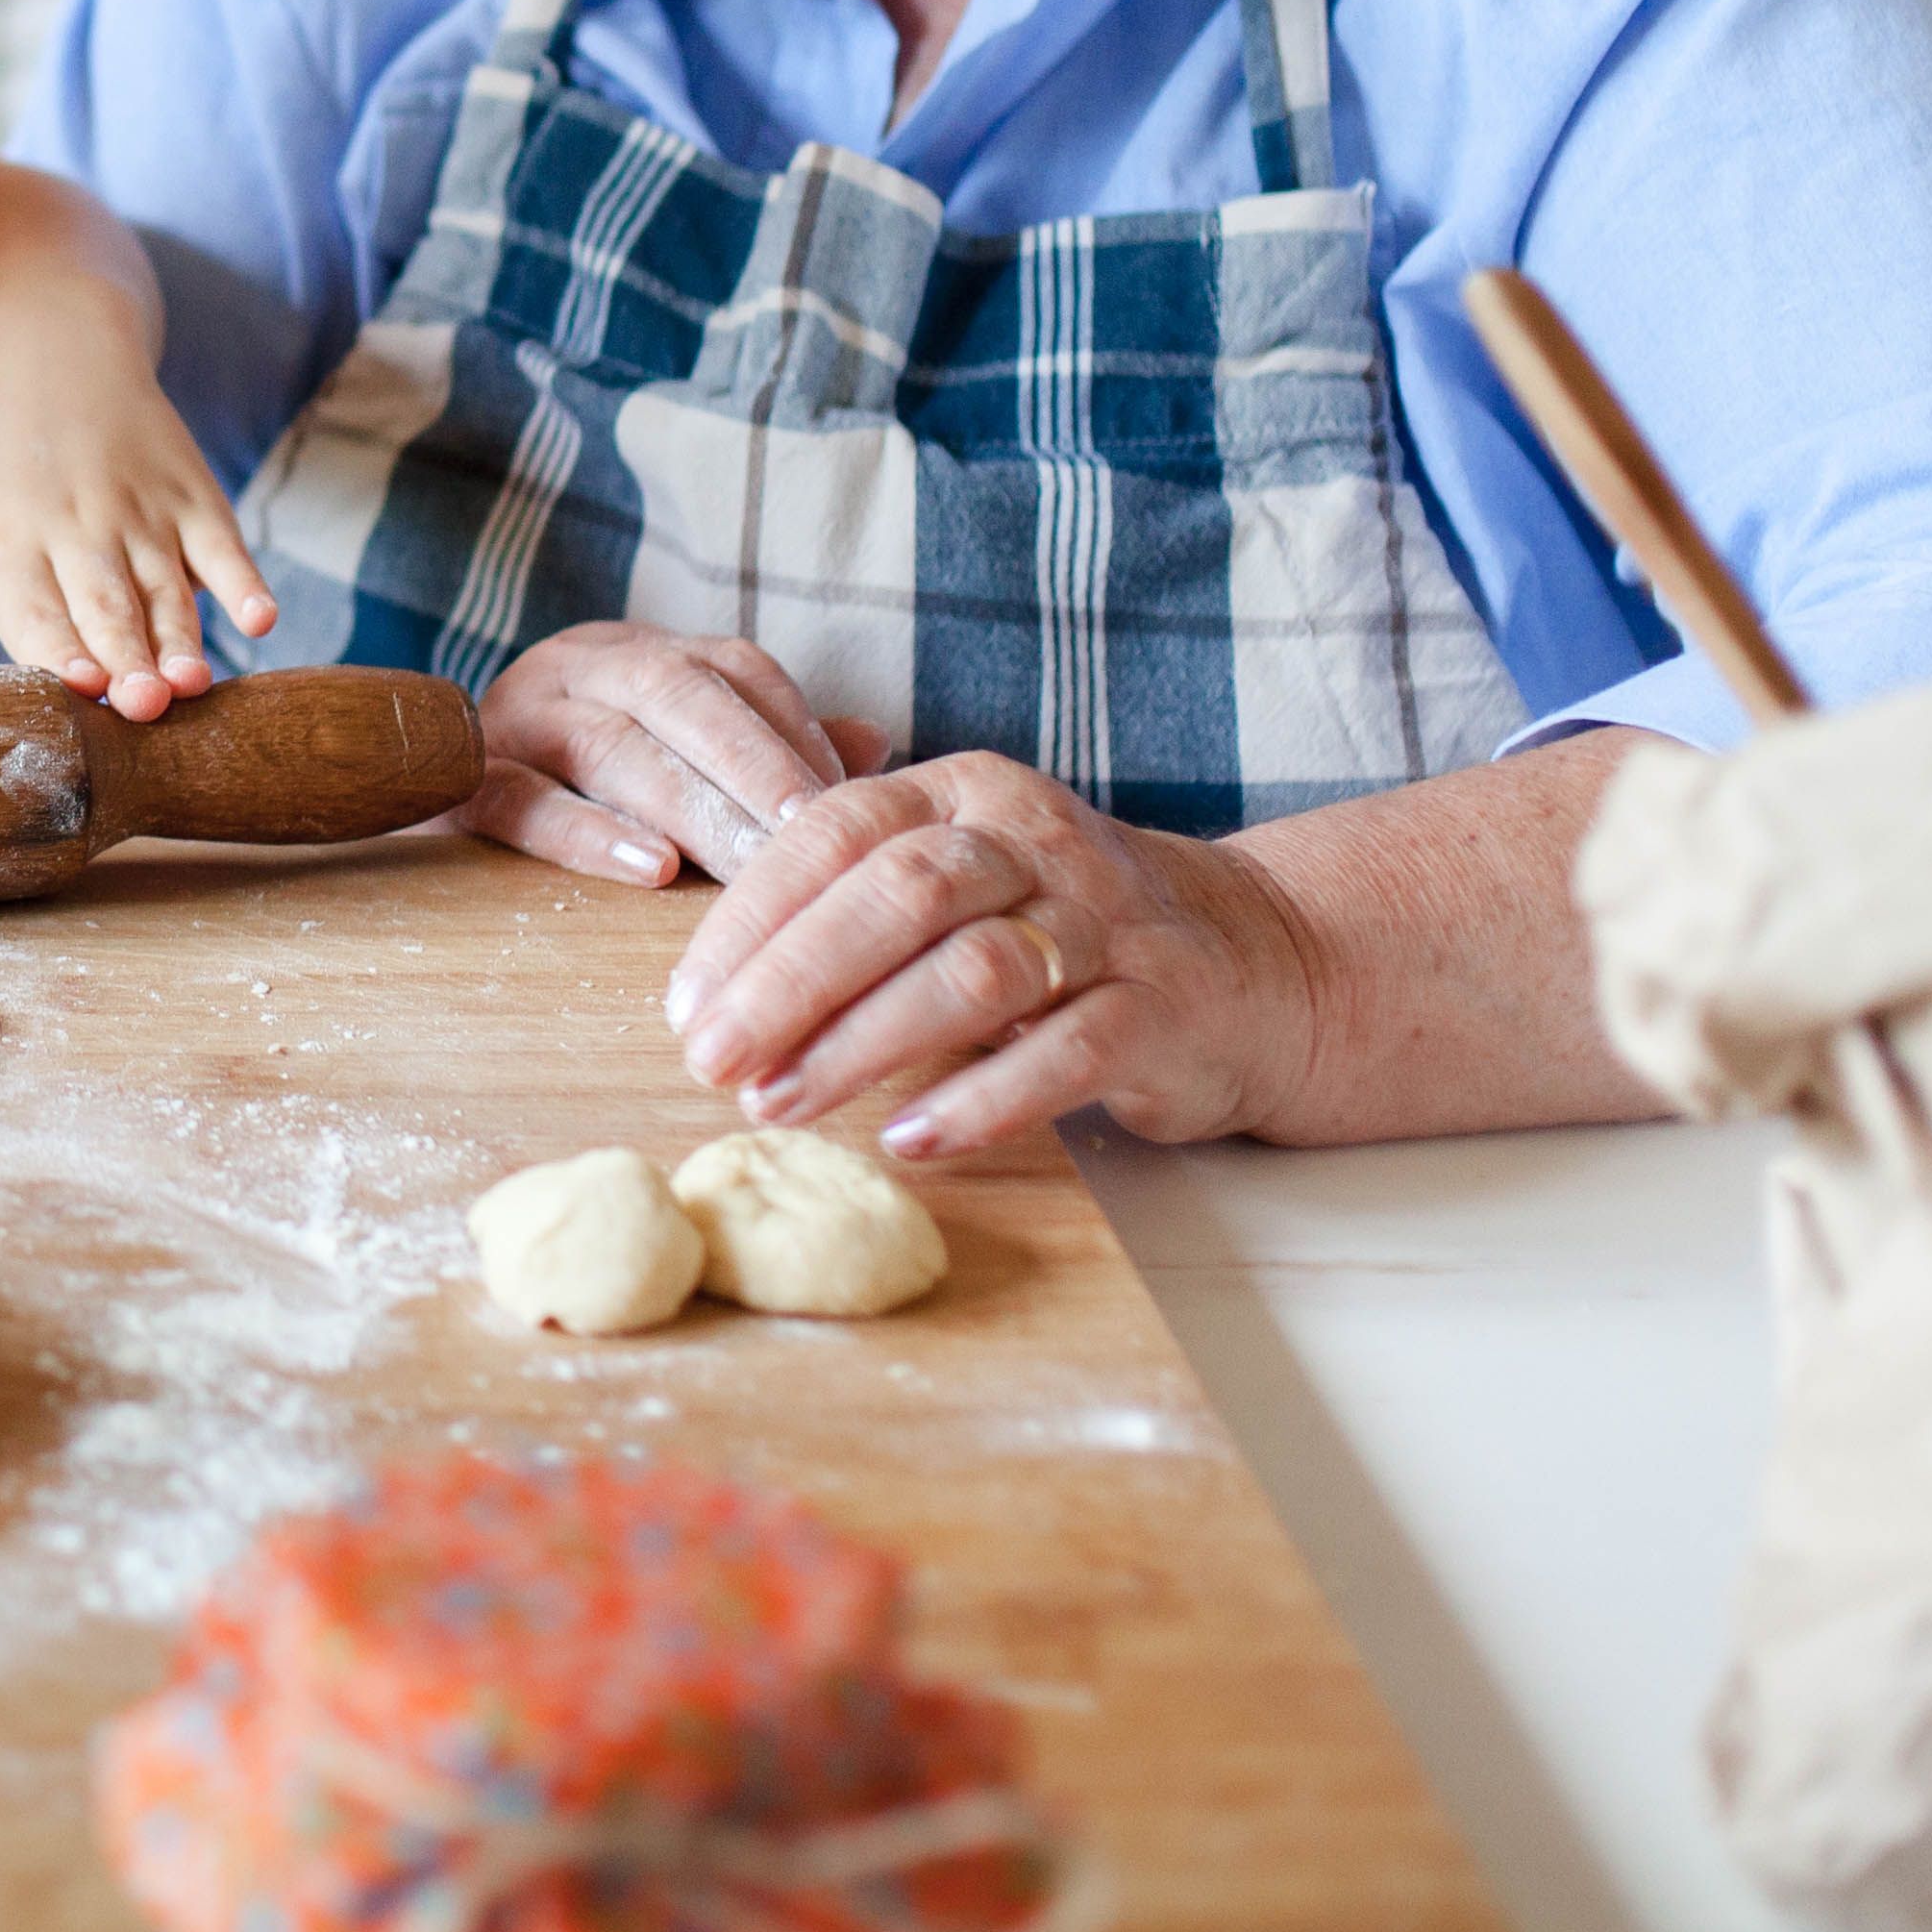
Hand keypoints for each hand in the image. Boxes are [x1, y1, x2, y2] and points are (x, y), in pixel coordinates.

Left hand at [0, 323, 277, 720]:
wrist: (53, 351)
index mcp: (2, 541)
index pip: (30, 607)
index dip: (55, 647)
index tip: (76, 688)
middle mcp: (72, 526)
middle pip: (103, 603)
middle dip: (125, 657)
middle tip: (145, 707)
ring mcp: (138, 508)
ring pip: (164, 586)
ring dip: (182, 635)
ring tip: (193, 686)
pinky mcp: (191, 491)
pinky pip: (222, 542)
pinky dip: (242, 579)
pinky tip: (260, 620)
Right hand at [460, 623, 889, 884]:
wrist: (418, 777)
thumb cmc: (578, 779)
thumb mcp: (674, 747)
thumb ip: (769, 746)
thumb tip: (877, 743)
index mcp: (636, 652)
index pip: (732, 669)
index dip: (796, 729)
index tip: (853, 803)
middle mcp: (575, 665)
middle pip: (678, 696)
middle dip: (756, 766)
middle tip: (815, 837)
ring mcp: (513, 717)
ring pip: (611, 745)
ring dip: (694, 807)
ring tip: (753, 866)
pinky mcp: (460, 781)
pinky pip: (523, 801)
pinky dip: (591, 835)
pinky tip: (654, 871)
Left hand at [662, 751, 1320, 1156]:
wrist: (1247, 962)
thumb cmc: (1053, 928)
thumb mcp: (953, 884)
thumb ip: (846, 903)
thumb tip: (706, 985)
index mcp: (961, 792)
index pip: (832, 831)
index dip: (749, 919)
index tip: (684, 1001)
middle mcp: (1034, 840)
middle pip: (896, 895)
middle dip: (788, 982)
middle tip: (710, 1059)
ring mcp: (1106, 922)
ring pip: (972, 972)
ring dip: (861, 1044)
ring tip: (780, 1103)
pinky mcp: (1162, 1006)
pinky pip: (1065, 1052)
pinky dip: (981, 1099)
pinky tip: (910, 1138)